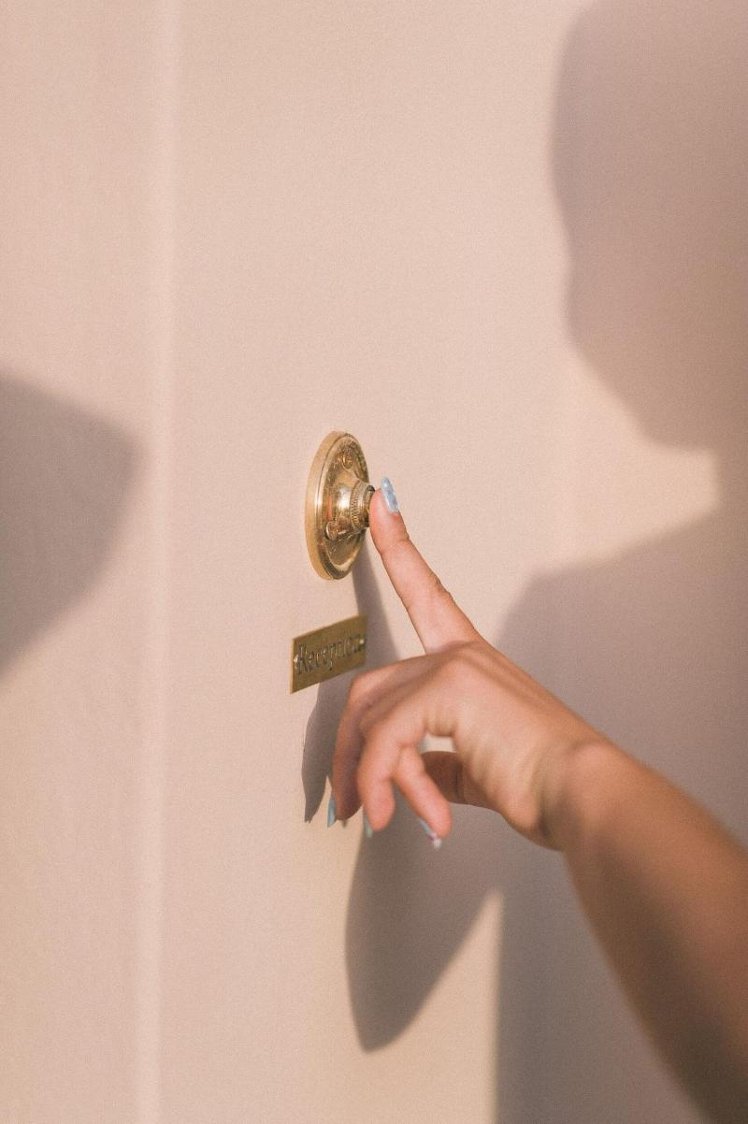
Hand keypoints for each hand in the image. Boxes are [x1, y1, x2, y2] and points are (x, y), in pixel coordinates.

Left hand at [331, 486, 607, 847]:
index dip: (398, 548)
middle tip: (345, 800)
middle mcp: (461, 655)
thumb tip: (415, 779)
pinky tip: (396, 816)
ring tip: (380, 819)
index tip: (380, 504)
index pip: (427, 592)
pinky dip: (380, 782)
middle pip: (371, 685)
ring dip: (369, 778)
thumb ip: (441, 764)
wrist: (581, 793)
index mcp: (472, 663)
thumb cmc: (546, 784)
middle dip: (349, 748)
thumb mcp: (479, 768)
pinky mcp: (449, 689)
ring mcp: (455, 666)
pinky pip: (385, 739)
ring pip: (372, 718)